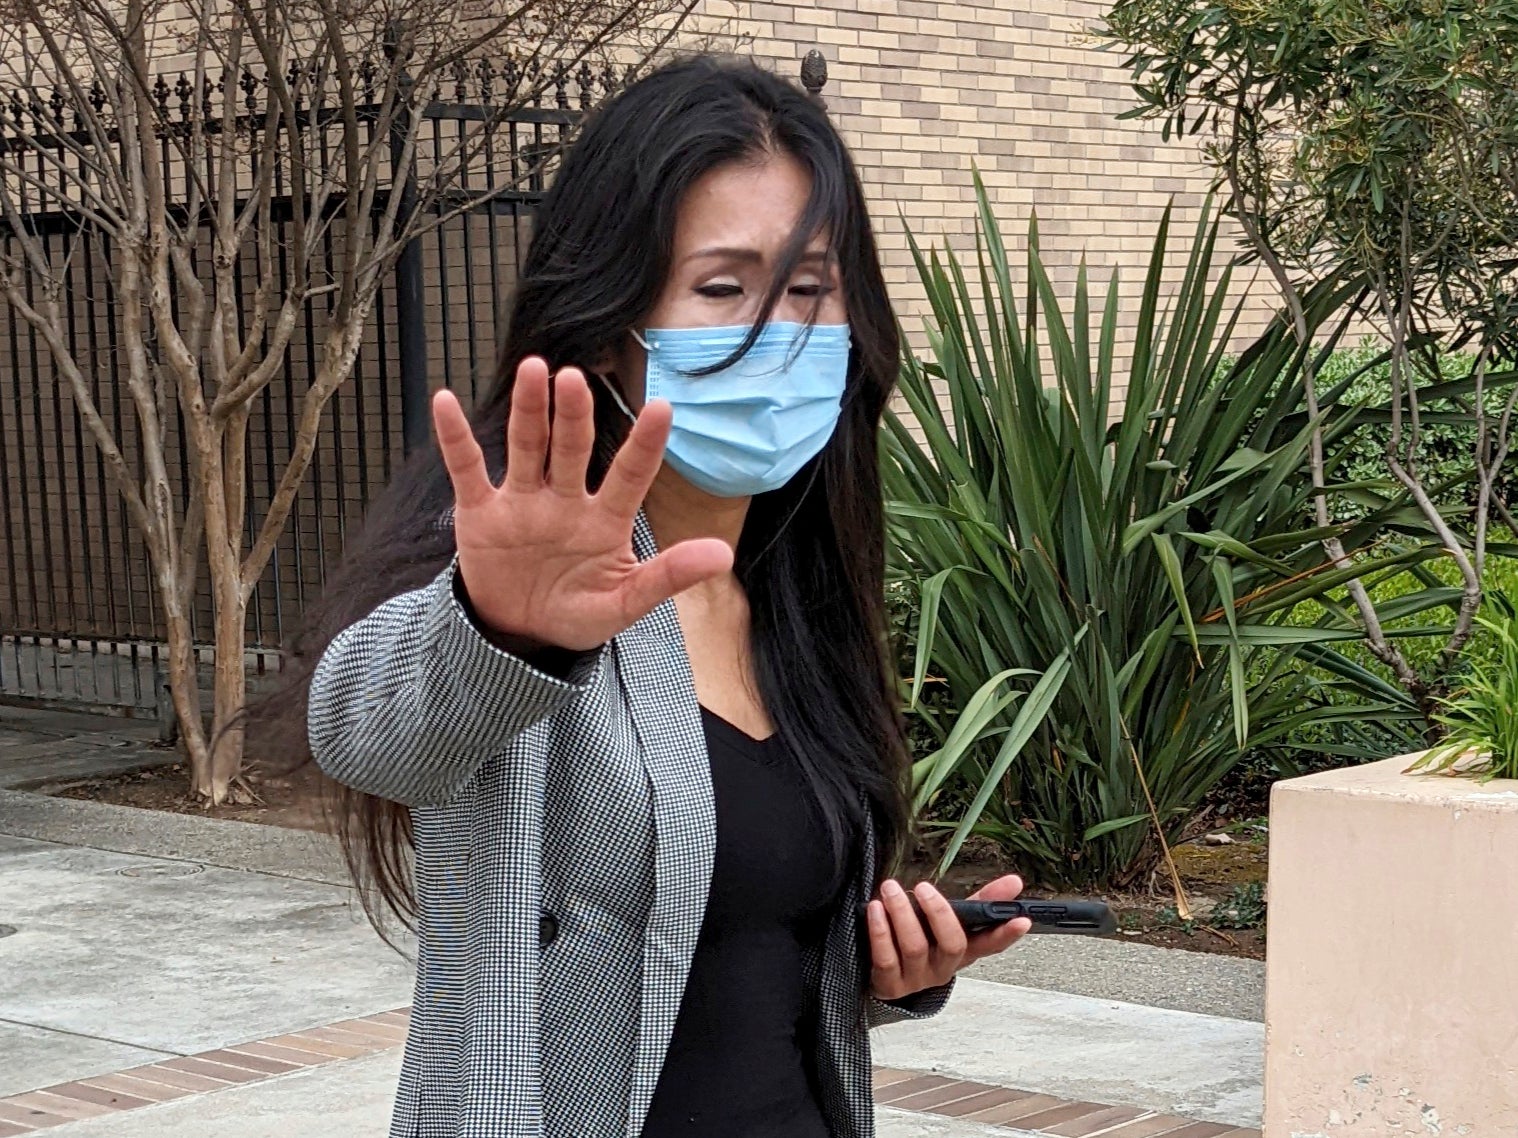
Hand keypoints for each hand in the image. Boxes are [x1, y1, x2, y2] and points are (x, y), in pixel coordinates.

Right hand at [435, 357, 732, 651]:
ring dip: (528, 409)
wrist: (520, 634)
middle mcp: (565, 500)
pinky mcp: (481, 512)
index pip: (629, 475)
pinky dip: (455, 438)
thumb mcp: (624, 603)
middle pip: (571, 448)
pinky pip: (467, 469)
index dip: (644, 445)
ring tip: (533, 370)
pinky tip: (445, 402)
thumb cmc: (578, 614)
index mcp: (605, 520)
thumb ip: (668, 577)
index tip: (663, 407)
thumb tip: (722, 555)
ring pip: (527, 445)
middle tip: (574, 380)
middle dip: (573, 415)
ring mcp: (522, 501)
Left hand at [866, 875, 1030, 1001]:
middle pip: (952, 944)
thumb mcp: (948, 922)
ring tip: (890, 889)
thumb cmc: (922, 942)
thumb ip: (979, 902)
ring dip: (902, 914)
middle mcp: (942, 968)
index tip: (1021, 919)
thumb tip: (1015, 881)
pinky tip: (875, 910)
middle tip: (923, 888)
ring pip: (915, 947)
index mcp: (961, 953)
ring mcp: (916, 979)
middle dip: (938, 913)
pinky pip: (885, 957)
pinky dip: (880, 931)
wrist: (885, 980)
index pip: (990, 944)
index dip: (1006, 934)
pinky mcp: (889, 984)